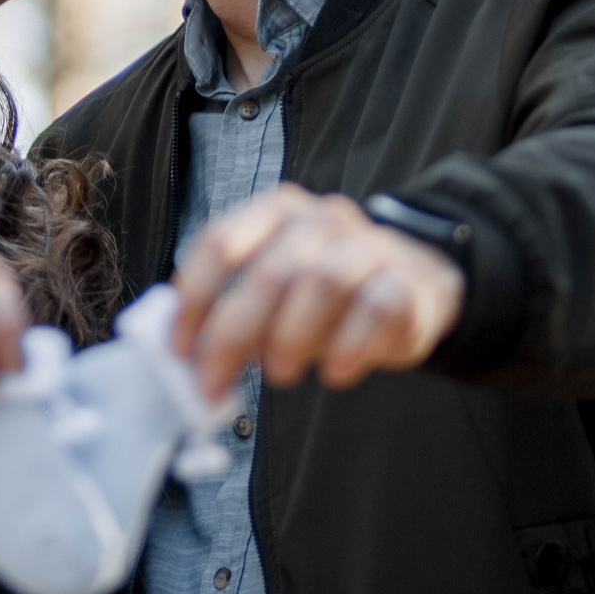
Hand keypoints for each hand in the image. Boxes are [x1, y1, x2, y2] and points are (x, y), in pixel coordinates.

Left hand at [170, 184, 465, 399]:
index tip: (179, 348)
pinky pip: (376, 310)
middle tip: (215, 381)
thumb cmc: (328, 293)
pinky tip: (334, 371)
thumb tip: (191, 356)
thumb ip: (232, 308)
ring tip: (279, 374)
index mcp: (277, 212)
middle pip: (268, 272)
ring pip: (322, 283)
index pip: (221, 241)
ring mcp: (370, 247)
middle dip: (232, 335)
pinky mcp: (407, 283)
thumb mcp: (276, 289)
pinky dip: (348, 347)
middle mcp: (322, 220)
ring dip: (290, 338)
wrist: (415, 282)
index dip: (194, 299)